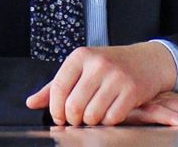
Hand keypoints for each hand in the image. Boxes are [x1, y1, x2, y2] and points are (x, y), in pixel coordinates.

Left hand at [25, 42, 176, 125]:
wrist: (147, 60)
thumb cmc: (110, 65)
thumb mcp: (81, 68)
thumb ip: (55, 86)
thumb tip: (30, 103)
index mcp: (80, 56)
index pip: (58, 88)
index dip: (56, 109)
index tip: (60, 117)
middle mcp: (98, 64)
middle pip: (74, 106)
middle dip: (74, 119)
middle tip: (79, 118)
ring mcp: (116, 76)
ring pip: (92, 115)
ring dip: (91, 121)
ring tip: (95, 113)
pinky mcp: (131, 90)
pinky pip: (111, 118)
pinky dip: (108, 121)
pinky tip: (110, 112)